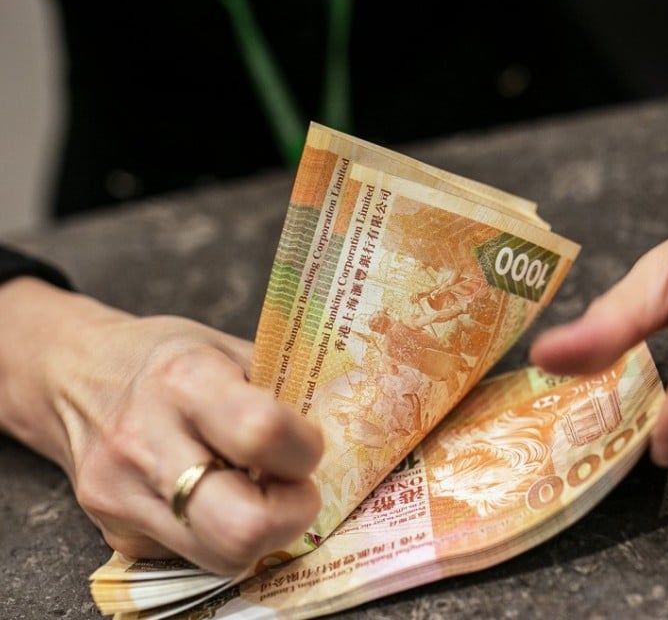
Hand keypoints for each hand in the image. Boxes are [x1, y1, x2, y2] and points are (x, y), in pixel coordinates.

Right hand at [0, 278, 322, 574]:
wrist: (74, 374)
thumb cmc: (169, 357)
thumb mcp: (229, 349)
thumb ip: (285, 390)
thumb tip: (353, 428)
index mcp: (186, 380)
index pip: (262, 434)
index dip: (305, 450)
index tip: (308, 445)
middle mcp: (146, 442)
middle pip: (240, 526)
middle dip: (290, 517)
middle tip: (296, 490)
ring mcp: (123, 496)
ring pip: (221, 557)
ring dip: (262, 534)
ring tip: (261, 494)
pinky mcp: (114, 534)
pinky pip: (194, 557)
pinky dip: (222, 536)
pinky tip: (219, 498)